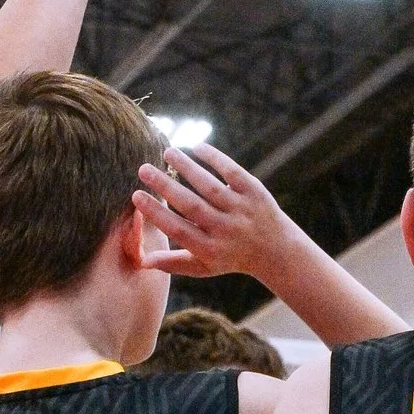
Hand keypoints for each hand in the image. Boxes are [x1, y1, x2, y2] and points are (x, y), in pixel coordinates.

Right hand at [137, 141, 289, 281]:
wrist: (276, 251)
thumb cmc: (230, 257)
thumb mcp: (203, 266)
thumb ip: (173, 263)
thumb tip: (141, 261)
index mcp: (209, 248)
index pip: (178, 229)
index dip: (156, 213)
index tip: (136, 196)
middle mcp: (225, 229)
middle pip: (191, 206)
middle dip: (165, 186)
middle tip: (143, 169)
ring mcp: (241, 209)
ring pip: (209, 186)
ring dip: (187, 167)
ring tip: (168, 152)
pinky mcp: (254, 191)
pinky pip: (231, 172)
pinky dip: (215, 158)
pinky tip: (197, 147)